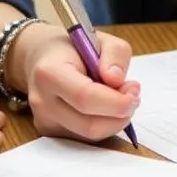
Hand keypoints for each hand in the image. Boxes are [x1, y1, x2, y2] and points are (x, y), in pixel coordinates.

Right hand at [19, 25, 139, 142]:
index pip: (85, 98)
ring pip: (89, 137)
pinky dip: (103, 126)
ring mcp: (44, 121)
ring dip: (114, 121)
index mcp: (50, 72)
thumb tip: (116, 79)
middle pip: (88, 125)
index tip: (134, 94)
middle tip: (133, 96)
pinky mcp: (50, 133)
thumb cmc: (73, 48)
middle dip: (119, 115)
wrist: (43, 58)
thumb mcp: (100, 37)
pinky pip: (85, 139)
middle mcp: (42, 101)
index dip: (116, 101)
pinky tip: (105, 108)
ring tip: (120, 98)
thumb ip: (115, 54)